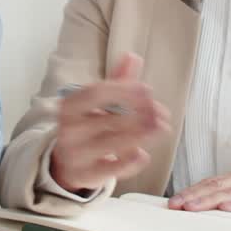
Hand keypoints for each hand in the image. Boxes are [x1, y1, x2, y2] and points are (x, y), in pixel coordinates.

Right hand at [49, 53, 170, 193]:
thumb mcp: (99, 101)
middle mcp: (68, 129)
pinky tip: (144, 155)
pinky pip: (109, 169)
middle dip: (138, 115)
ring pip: (110, 143)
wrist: (67, 161)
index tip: (148, 90)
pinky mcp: (85, 174)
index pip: (95, 93)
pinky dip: (128, 163)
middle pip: (106, 119)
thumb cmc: (89, 124)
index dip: (123, 90)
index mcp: (70, 105)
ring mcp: (75, 153)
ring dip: (140, 136)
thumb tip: (133, 56)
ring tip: (162, 128)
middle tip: (162, 113)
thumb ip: (118, 81)